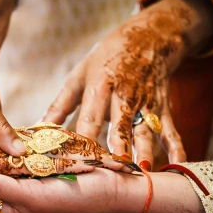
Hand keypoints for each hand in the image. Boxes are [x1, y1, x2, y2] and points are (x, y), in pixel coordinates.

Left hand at [44, 0, 212, 165]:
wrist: (148, 38)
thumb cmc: (106, 59)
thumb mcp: (80, 75)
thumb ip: (60, 105)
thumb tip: (36, 128)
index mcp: (100, 86)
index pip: (90, 117)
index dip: (85, 139)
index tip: (78, 160)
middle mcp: (125, 96)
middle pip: (121, 126)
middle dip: (118, 148)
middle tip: (113, 172)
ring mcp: (146, 103)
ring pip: (146, 131)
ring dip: (145, 153)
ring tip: (141, 174)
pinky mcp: (163, 108)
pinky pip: (170, 131)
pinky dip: (176, 150)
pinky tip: (176, 167)